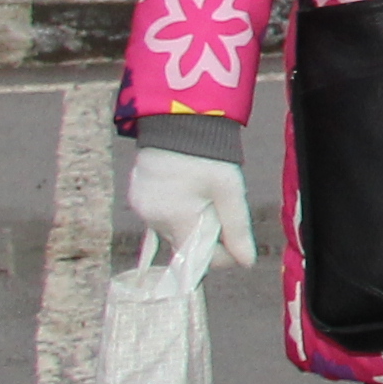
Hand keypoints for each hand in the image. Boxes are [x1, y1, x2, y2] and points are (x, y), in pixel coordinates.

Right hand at [120, 145, 254, 271]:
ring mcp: (141, 209)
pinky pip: (160, 216)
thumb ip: (237, 228)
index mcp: (176, 219)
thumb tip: (246, 262)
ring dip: (191, 221)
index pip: (199, 260)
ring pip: (173, 230)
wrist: (177, 121)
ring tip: (201, 193)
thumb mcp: (229, 190)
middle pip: (186, 244)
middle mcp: (152, 220)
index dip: (222, 254)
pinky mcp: (136, 198)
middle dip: (207, 234)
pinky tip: (185, 191)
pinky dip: (176, 211)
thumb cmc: (207, 154)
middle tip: (219, 205)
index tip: (235, 237)